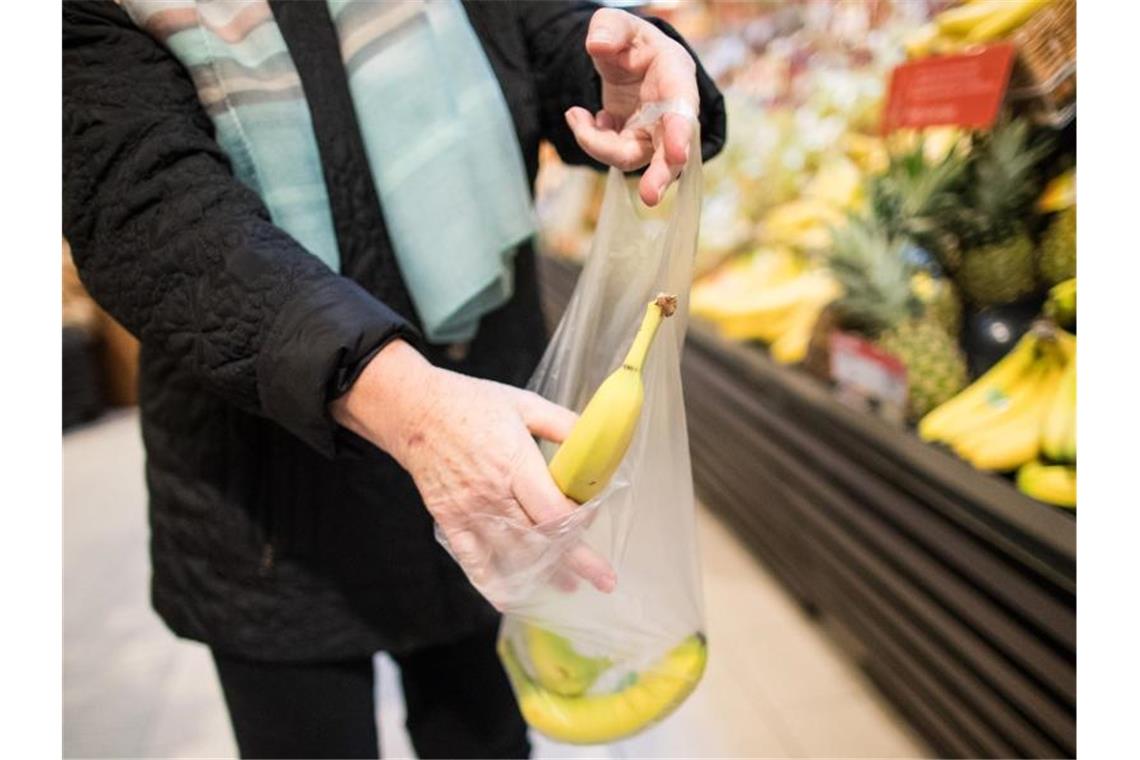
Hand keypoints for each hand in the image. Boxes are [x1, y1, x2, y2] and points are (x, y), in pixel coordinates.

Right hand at [331, 340, 615, 604]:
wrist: (414, 411)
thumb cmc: (471, 404)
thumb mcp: (524, 404)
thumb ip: (563, 425)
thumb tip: (597, 443)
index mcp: (515, 463)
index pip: (554, 511)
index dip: (579, 525)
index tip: (595, 524)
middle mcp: (493, 494)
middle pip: (540, 540)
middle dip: (575, 563)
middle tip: (603, 581)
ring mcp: (469, 511)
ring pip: (512, 555)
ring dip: (543, 575)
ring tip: (567, 586)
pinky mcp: (450, 521)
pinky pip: (473, 561)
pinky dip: (492, 584)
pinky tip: (510, 597)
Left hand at [565, 8, 699, 206]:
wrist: (626, 60)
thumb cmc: (631, 42)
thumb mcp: (618, 24)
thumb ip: (609, 28)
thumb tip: (598, 45)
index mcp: (677, 78)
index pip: (684, 110)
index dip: (681, 133)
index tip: (676, 154)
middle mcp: (670, 114)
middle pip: (670, 153)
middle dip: (661, 175)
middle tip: (650, 197)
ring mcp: (651, 134)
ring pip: (630, 158)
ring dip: (598, 146)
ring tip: (576, 116)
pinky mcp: (631, 145)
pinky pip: (610, 154)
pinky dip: (591, 139)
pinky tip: (584, 117)